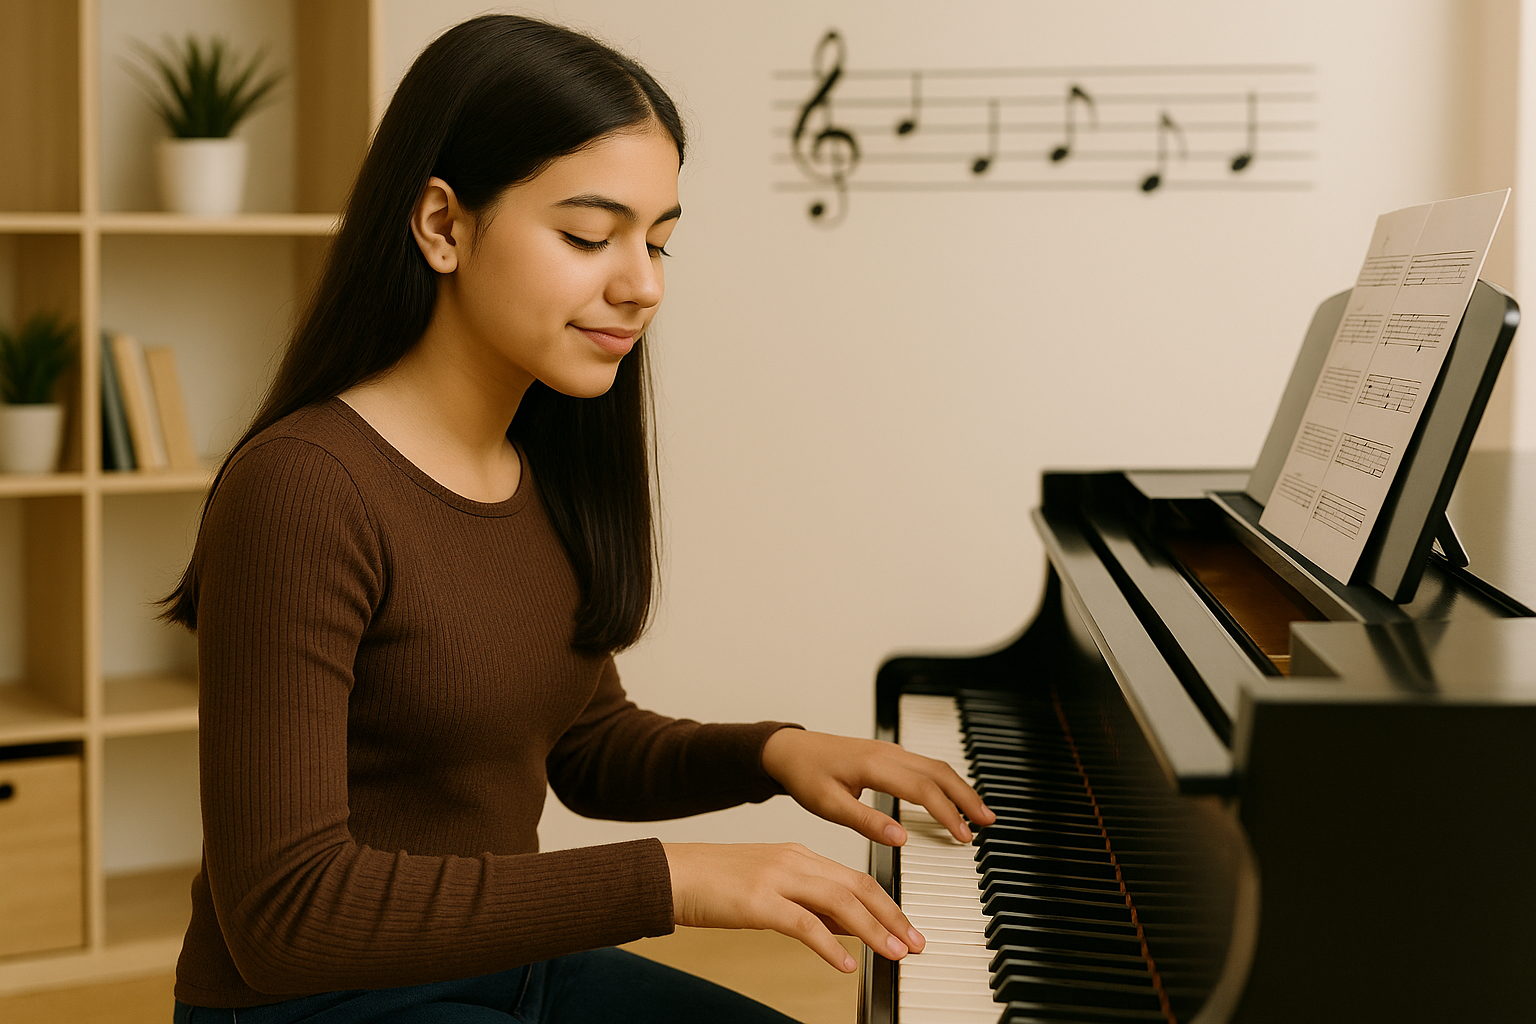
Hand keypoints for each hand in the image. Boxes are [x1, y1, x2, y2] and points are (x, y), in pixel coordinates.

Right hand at [663, 842, 923, 971]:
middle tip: (915, 941)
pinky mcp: (758, 901)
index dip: (886, 903)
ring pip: (839, 902)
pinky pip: (804, 924)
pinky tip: (846, 962)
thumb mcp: (768, 885)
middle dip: (891, 915)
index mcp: (797, 855)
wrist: (672, 874)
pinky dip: (830, 944)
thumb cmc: (714, 883)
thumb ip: (806, 901)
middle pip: (856, 886)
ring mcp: (776, 878)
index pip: (854, 877)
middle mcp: (793, 861)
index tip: (906, 926)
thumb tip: (842, 926)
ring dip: (872, 929)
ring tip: (894, 952)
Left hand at [761, 729, 993, 845]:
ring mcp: (890, 750)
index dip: (946, 813)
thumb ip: (865, 821)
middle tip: (988, 823)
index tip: (962, 836)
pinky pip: (926, 764)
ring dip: (960, 787)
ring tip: (980, 813)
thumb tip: (900, 838)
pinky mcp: (889, 753)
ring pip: (936, 765)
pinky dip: (946, 780)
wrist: (789, 751)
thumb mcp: (828, 805)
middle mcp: (887, 753)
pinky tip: (953, 795)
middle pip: (939, 772)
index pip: (922, 789)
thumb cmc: (805, 776)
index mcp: (874, 766)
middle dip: (967, 797)